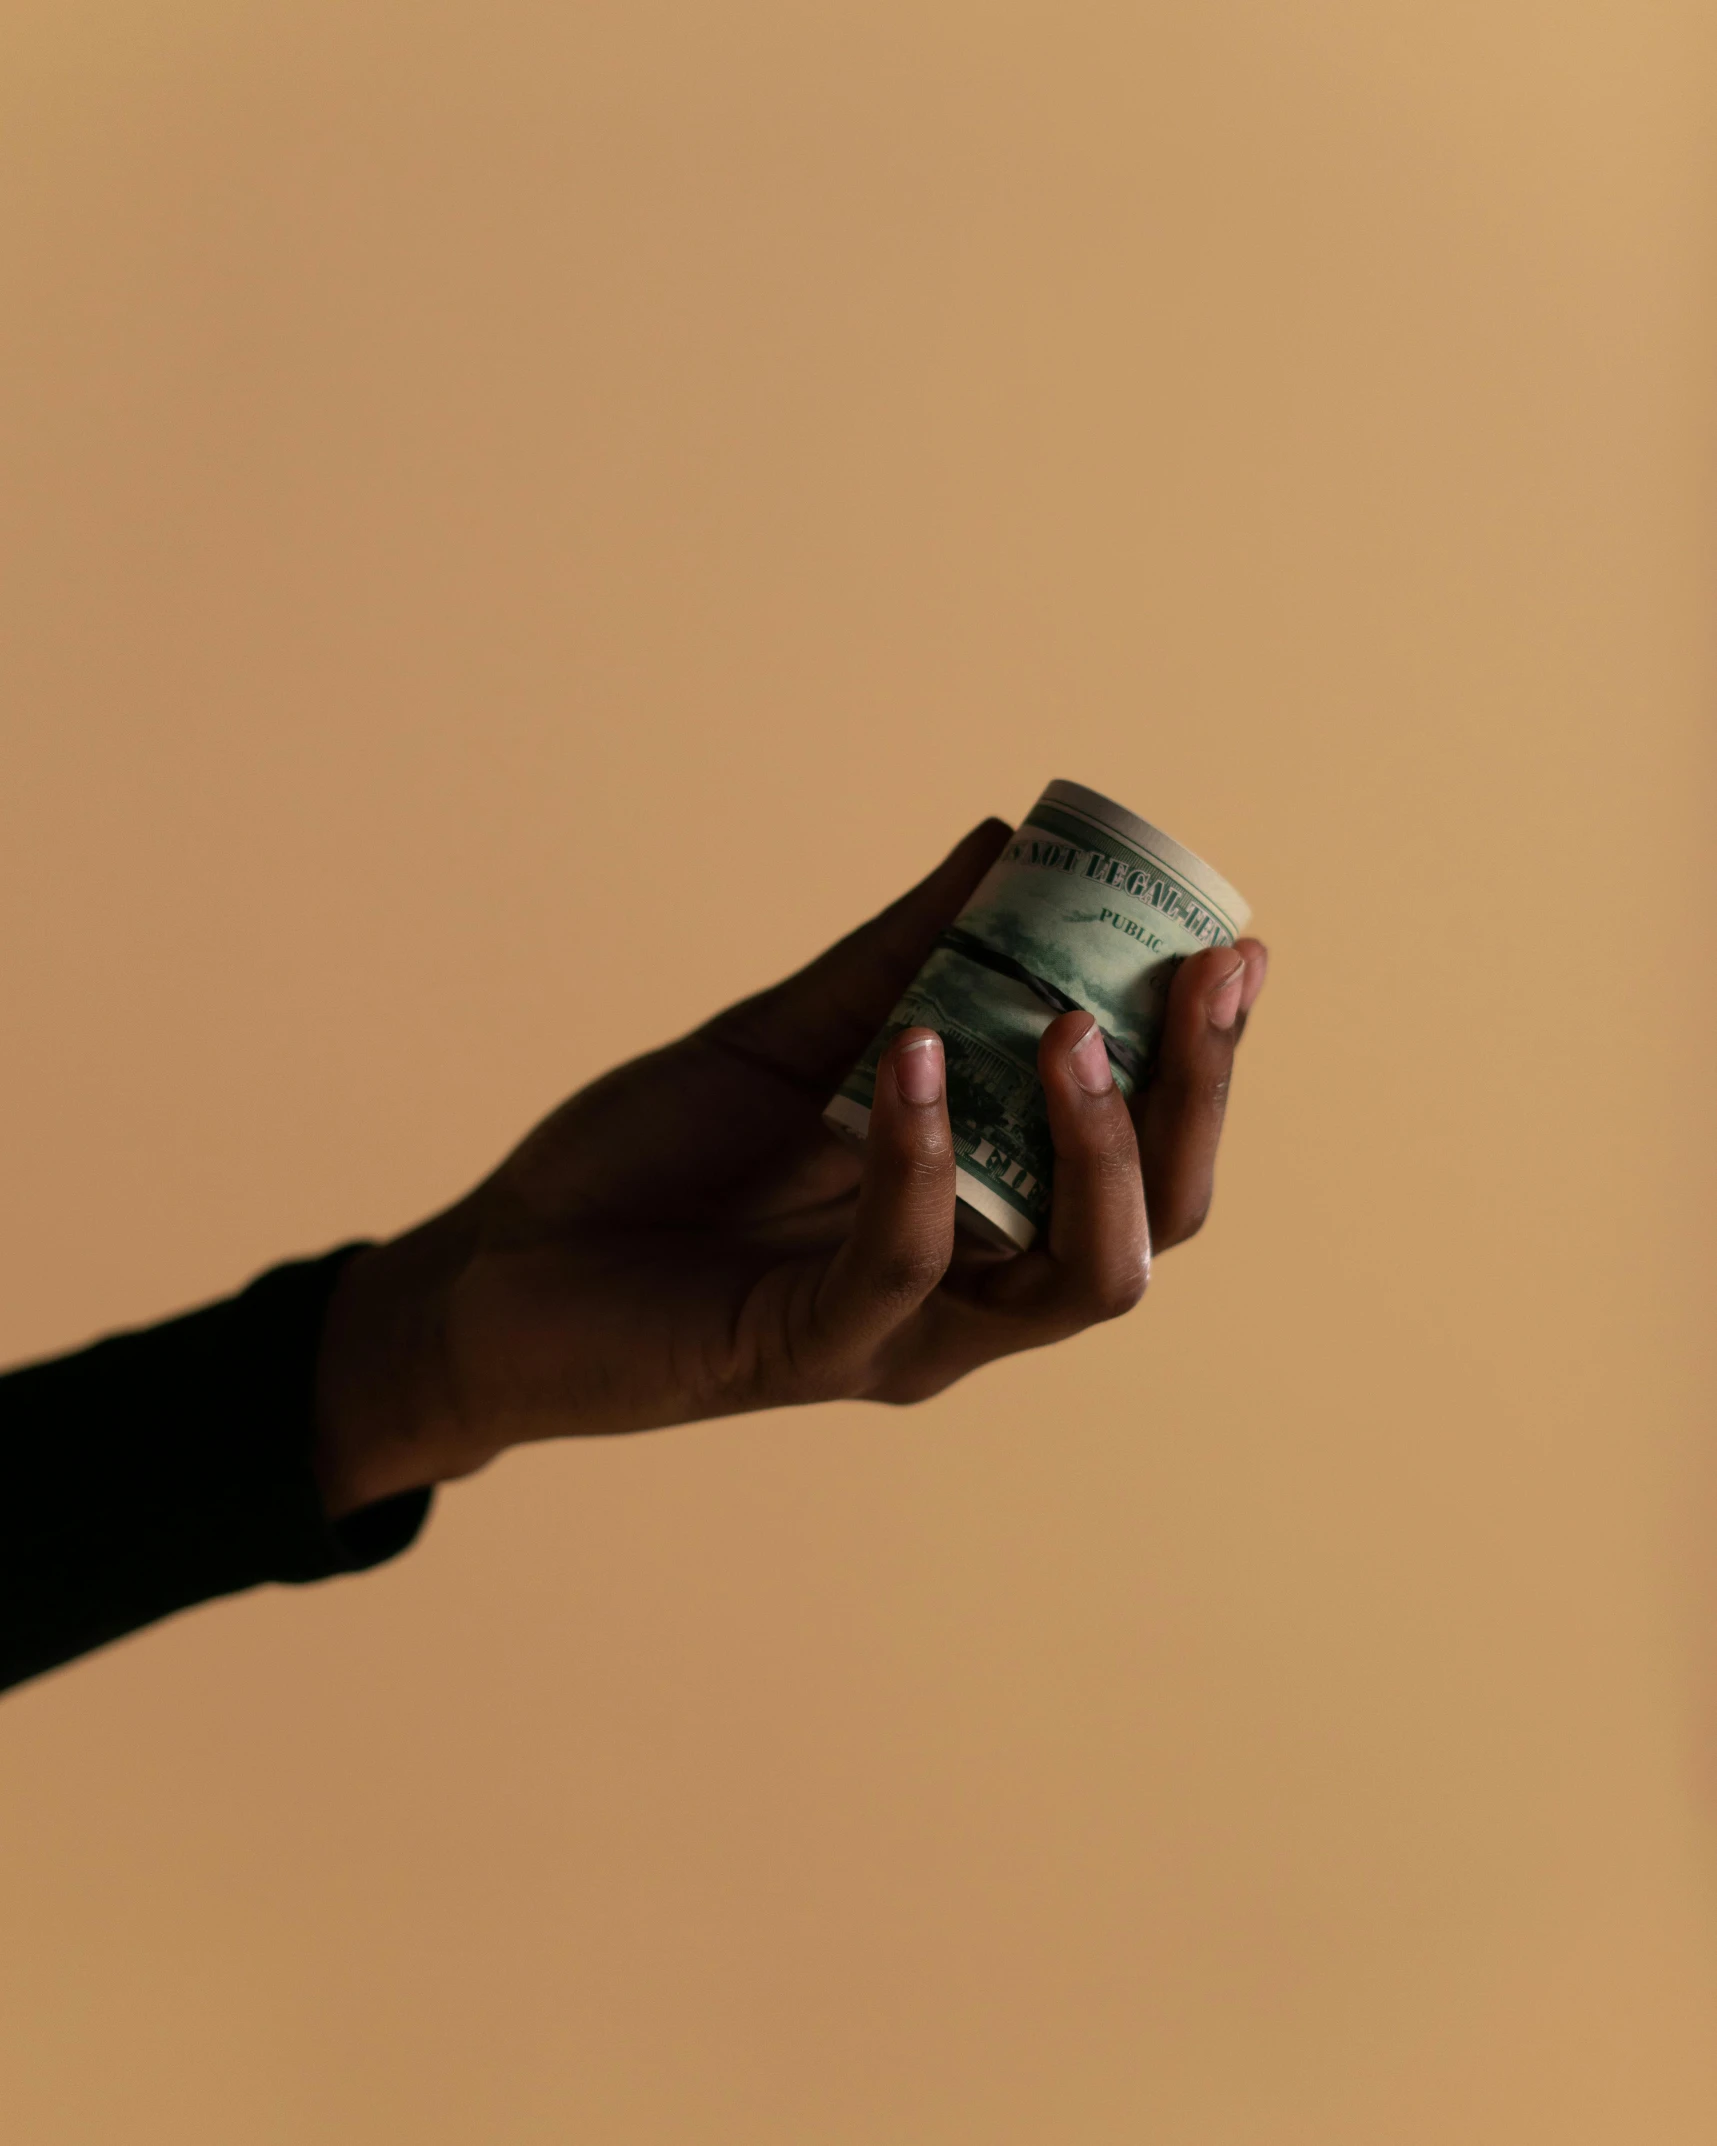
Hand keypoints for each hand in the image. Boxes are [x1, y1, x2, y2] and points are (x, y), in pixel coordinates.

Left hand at [314, 821, 1267, 1515]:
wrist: (495, 1271)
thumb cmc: (647, 1166)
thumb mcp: (784, 1040)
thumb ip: (894, 962)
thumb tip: (1002, 846)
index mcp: (982, 1216)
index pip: (1141, 1158)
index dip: (1203, 1064)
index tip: (1231, 944)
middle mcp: (969, 1290)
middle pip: (1150, 1225)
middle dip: (1196, 1102)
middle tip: (1207, 978)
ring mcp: (899, 1334)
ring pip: (1077, 1278)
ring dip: (1097, 1145)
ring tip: (1072, 1025)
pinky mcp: (808, 1353)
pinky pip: (903, 1266)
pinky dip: (920, 1157)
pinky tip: (911, 1056)